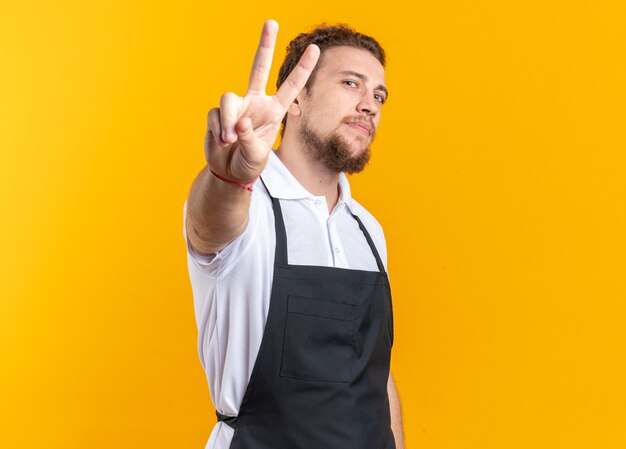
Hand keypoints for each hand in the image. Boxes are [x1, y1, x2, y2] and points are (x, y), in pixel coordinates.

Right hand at [205, 20, 319, 183]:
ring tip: (230, 140)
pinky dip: (219, 130)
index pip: (291, 87)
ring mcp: (236, 106)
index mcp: (273, 111)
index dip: (302, 69)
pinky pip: (216, 115)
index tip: (314, 49)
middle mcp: (255, 102)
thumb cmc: (249, 162)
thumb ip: (249, 138)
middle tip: (272, 22)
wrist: (229, 171)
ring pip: (228, 98)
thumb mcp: (256, 155)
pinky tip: (222, 142)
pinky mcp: (217, 113)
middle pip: (259, 68)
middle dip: (265, 45)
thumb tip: (240, 122)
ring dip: (229, 120)